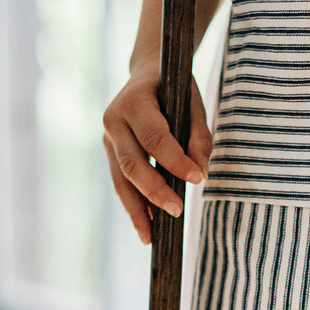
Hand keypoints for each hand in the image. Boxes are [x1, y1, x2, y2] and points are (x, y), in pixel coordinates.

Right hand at [102, 68, 213, 243]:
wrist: (146, 72)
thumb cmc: (175, 88)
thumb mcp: (192, 104)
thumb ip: (199, 137)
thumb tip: (201, 174)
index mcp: (134, 101)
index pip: (154, 138)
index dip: (175, 161)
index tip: (198, 179)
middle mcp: (113, 120)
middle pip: (131, 164)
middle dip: (153, 191)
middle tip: (177, 211)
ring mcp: (108, 138)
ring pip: (120, 180)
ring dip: (137, 210)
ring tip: (151, 237)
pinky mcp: (111, 153)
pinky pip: (120, 183)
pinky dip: (134, 206)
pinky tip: (147, 227)